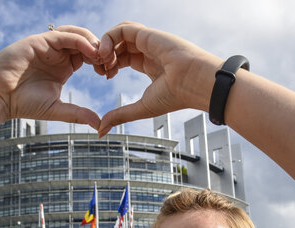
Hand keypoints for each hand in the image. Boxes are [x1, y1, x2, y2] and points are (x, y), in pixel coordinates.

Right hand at [0, 25, 103, 127]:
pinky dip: (80, 41)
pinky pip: (65, 35)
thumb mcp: (56, 109)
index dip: (102, 62)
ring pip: (78, 34)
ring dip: (93, 43)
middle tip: (111, 64)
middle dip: (101, 51)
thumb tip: (99, 125)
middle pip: (87, 42)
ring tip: (103, 58)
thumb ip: (78, 114)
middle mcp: (58, 53)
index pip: (90, 56)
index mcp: (65, 66)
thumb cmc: (23, 103)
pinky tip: (91, 53)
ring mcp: (49, 45)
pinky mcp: (40, 40)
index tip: (109, 74)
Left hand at [98, 22, 221, 135]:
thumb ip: (120, 116)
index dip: (109, 64)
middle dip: (104, 56)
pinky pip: (123, 29)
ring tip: (102, 60)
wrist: (193, 83)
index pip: (122, 57)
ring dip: (105, 45)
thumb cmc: (176, 96)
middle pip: (118, 45)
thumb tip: (101, 131)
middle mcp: (148, 51)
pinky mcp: (148, 34)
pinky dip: (109, 37)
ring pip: (118, 34)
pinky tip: (106, 53)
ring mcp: (148, 41)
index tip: (106, 77)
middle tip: (101, 70)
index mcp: (149, 64)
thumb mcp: (141, 108)